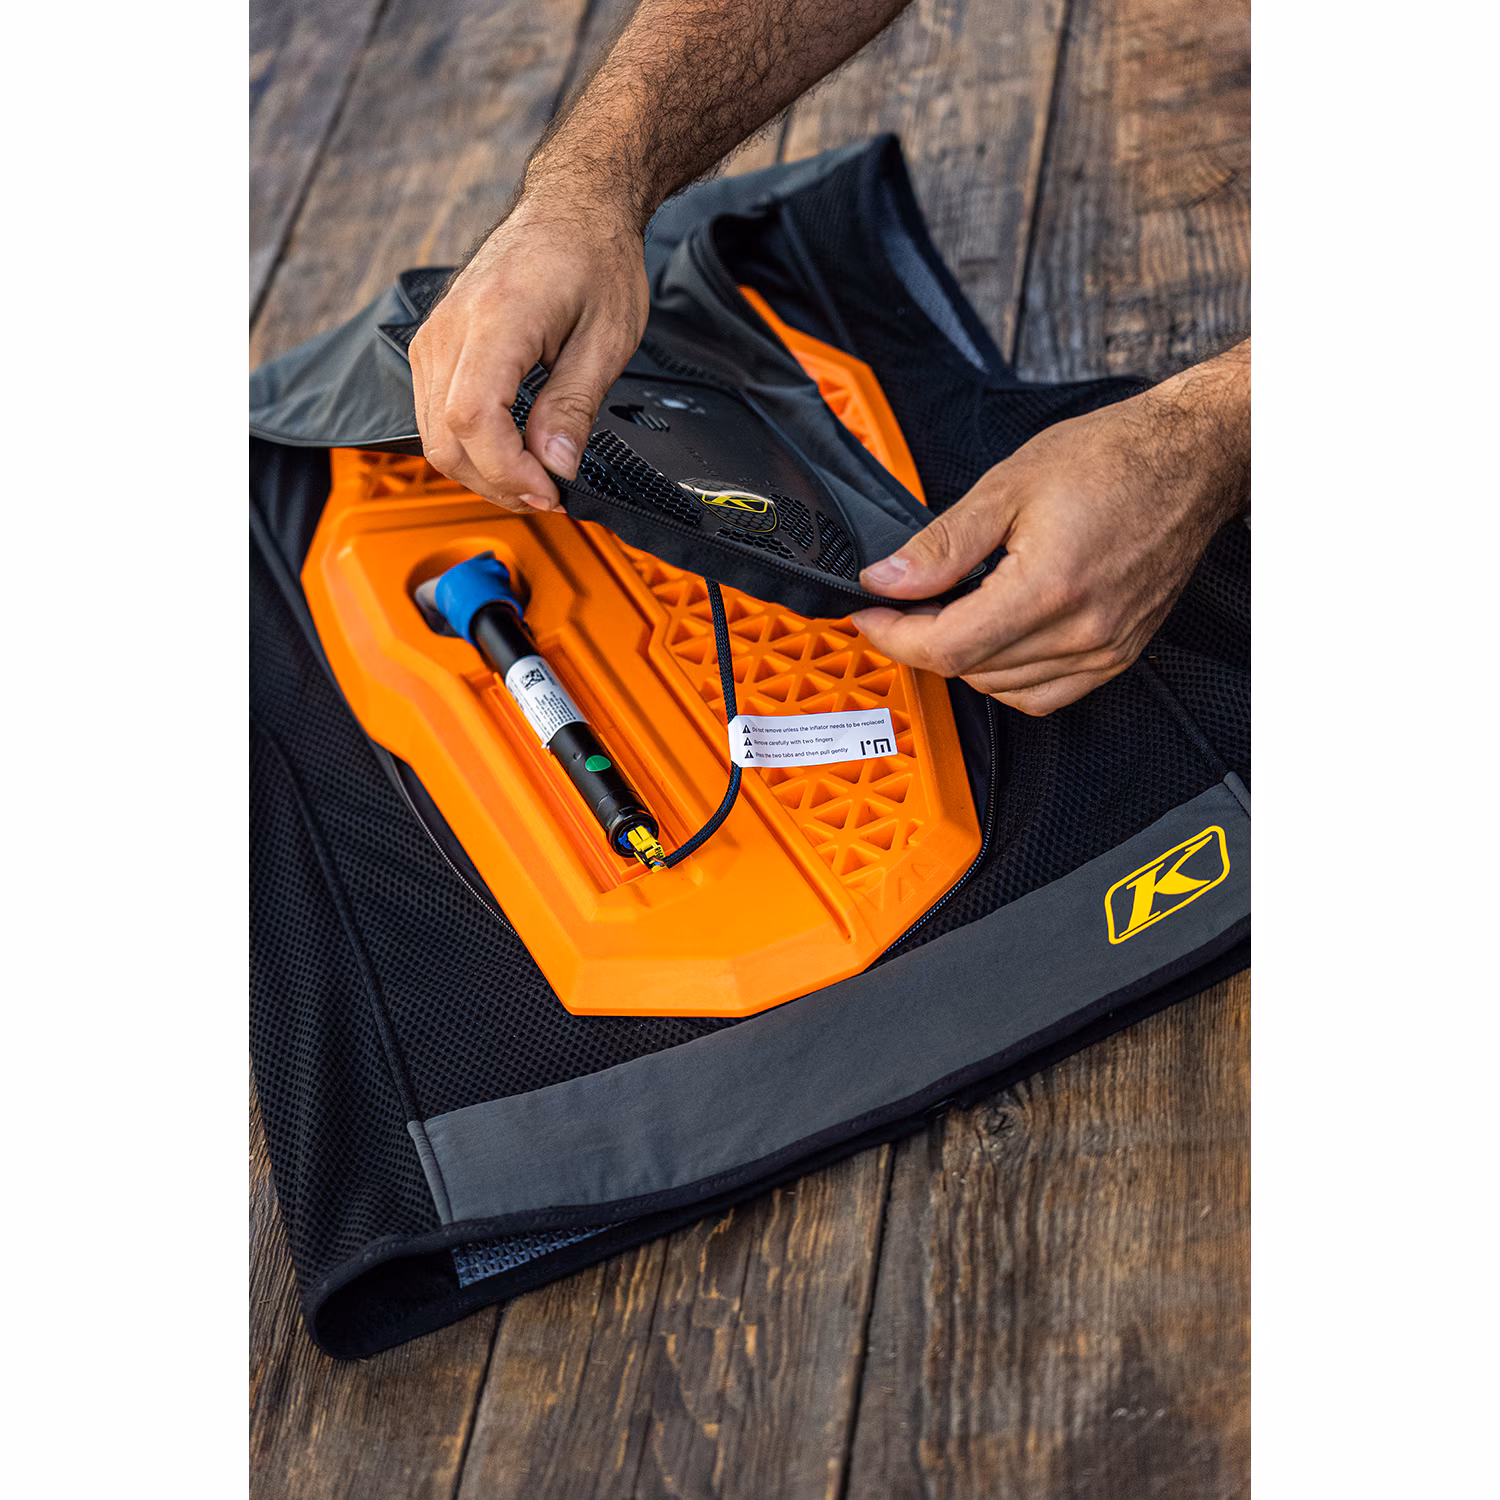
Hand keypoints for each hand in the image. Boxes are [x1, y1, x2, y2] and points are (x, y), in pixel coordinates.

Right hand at [410, 189, 649, 511]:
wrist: (572, 207)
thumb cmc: (593, 257)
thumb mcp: (607, 339)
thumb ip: (575, 407)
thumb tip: (557, 467)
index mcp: (497, 318)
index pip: (473, 419)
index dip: (509, 472)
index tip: (549, 491)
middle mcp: (451, 327)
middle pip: (445, 439)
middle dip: (498, 484)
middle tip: (549, 494)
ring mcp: (434, 337)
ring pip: (433, 436)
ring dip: (483, 473)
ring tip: (534, 479)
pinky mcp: (434, 347)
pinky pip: (434, 417)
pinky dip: (470, 448)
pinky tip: (511, 454)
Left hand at [850, 341, 1249, 714]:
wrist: (1187, 459)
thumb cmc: (1112, 459)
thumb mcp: (1008, 486)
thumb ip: (941, 544)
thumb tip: (887, 580)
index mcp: (1049, 587)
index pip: (946, 647)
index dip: (893, 635)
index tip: (869, 613)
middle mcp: (1081, 630)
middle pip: (969, 669)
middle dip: (922, 640)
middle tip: (906, 601)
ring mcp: (1104, 649)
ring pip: (1001, 689)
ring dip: (964, 659)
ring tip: (953, 610)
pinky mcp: (1118, 655)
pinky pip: (1044, 696)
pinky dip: (1006, 678)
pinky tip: (997, 639)